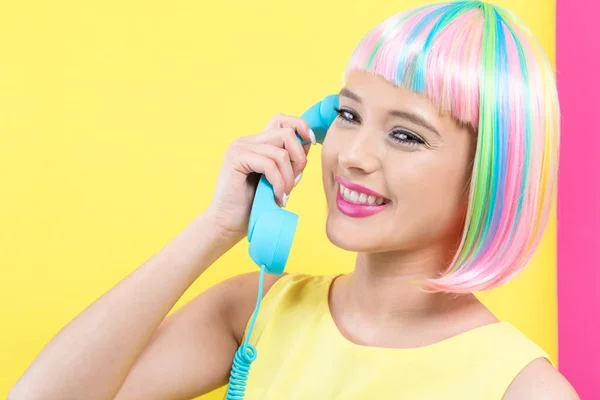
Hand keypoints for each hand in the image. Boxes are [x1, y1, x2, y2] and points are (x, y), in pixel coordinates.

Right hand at [206, 113, 314, 243]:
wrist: (228, 224)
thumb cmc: (253, 206)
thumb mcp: (280, 180)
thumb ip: (291, 162)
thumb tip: (308, 143)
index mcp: (257, 143)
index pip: (281, 120)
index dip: (300, 126)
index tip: (312, 143)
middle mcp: (247, 141)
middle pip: (286, 134)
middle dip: (299, 159)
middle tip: (294, 183)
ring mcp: (240, 147)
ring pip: (280, 153)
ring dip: (288, 178)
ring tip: (284, 195)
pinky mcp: (235, 158)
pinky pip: (269, 165)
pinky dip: (279, 183)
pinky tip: (277, 198)